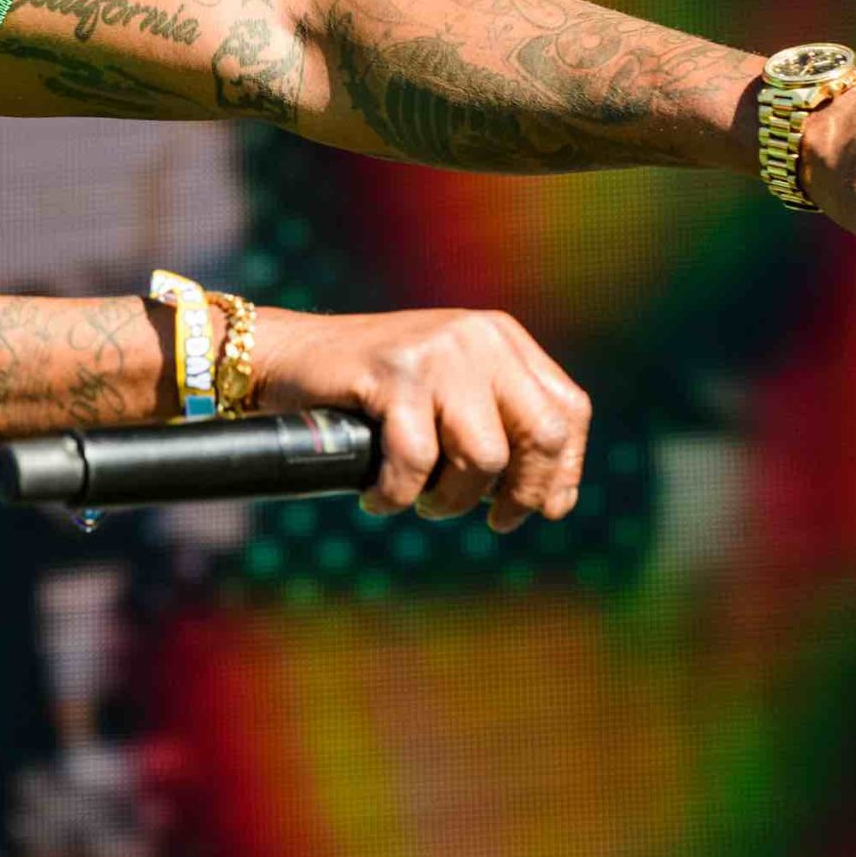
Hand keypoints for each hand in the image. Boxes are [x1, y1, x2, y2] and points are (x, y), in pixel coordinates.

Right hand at [253, 307, 590, 530]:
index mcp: (501, 338)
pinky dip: (395, 496)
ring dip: (449, 501)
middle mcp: (478, 336)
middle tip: (492, 519)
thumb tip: (557, 502)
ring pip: (483, 457)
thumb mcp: (450, 394)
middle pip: (541, 435)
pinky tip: (375, 496)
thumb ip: (502, 427)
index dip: (560, 471)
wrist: (287, 357)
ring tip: (419, 501)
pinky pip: (416, 462)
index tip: (538, 510)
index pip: (569, 411)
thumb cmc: (370, 393)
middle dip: (520, 494)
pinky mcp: (392, 373)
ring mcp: (436, 351)